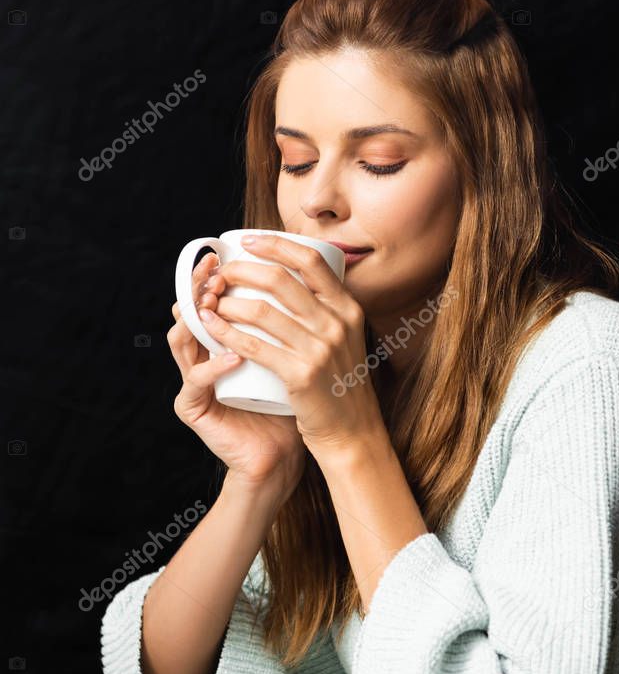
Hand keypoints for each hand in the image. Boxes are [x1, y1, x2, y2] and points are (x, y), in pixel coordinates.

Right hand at [167, 251, 305, 494]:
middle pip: (187, 311)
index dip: (218, 271)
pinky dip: (214, 365)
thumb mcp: (297, 354)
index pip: (209, 297)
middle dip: (201, 285)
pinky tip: (233, 354)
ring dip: (200, 316)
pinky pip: (196, 380)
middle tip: (219, 269)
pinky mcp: (192, 407)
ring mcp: (192, 380)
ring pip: (181, 338)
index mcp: (221, 340)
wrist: (282, 454)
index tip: (239, 248)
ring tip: (220, 301)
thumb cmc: (293, 403)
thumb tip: (325, 275)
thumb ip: (301, 321)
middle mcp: (200, 355)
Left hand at [196, 234, 387, 460]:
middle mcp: (337, 323)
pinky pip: (254, 346)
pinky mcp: (301, 375)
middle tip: (222, 274)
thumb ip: (325, 309)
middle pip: (280, 279)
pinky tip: (211, 326)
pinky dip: (226, 333)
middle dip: (242, 271)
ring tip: (211, 301)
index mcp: (348, 308)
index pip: (311, 260)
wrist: (352, 431)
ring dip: (227, 302)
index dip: (275, 244)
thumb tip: (290, 275)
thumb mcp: (345, 338)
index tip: (248, 241)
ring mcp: (320, 349)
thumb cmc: (340, 384)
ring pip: (261, 311)